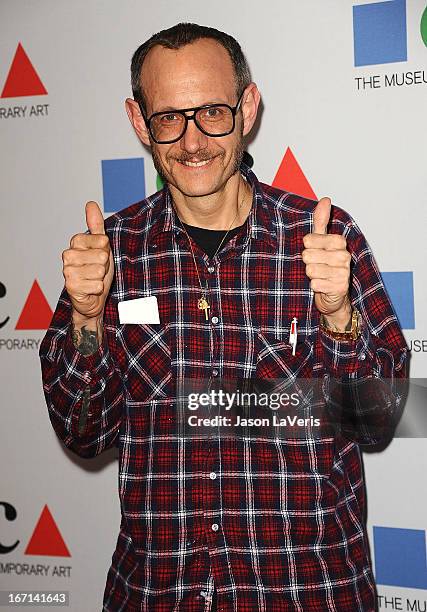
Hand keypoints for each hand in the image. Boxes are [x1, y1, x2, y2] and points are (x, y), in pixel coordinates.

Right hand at [62, 201, 113, 321]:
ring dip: (101, 277)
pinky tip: (91, 288)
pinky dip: (98, 288)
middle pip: (102, 256)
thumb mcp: (100, 245)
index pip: (102, 240)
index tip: (100, 256)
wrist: (92, 296)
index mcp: (76, 242)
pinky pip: (97, 285)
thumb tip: (90, 204)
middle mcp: (68, 255)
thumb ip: (96, 226)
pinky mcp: (71, 287)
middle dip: (105, 265)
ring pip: (99, 271)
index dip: (106, 250)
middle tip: (98, 269)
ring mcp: (68, 271)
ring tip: (94, 278)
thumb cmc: (96, 269)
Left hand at [302, 197, 351, 327]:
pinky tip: (322, 286)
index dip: (307, 247)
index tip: (315, 252)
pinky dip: (314, 287)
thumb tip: (325, 199)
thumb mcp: (322, 242)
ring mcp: (344, 272)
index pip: (309, 239)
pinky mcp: (340, 287)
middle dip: (308, 262)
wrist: (334, 296)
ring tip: (320, 276)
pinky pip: (315, 284)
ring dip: (311, 275)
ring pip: (310, 269)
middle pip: (307, 255)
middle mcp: (344, 256)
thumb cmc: (326, 266)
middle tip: (317, 266)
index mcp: (339, 242)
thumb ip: (321, 222)